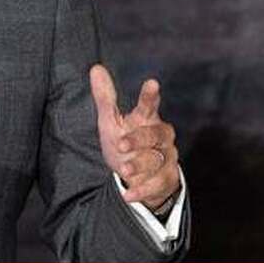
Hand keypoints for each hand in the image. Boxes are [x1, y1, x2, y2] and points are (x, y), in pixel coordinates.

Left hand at [89, 64, 180, 210]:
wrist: (137, 177)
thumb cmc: (125, 143)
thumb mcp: (111, 122)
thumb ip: (105, 98)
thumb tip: (96, 68)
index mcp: (147, 119)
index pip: (150, 105)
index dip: (150, 95)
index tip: (152, 83)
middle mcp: (161, 137)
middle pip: (157, 134)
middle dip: (140, 139)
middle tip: (122, 145)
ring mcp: (167, 158)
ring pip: (157, 160)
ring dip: (139, 165)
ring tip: (123, 170)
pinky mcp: (167, 179)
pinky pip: (158, 184)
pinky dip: (142, 190)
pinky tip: (128, 194)